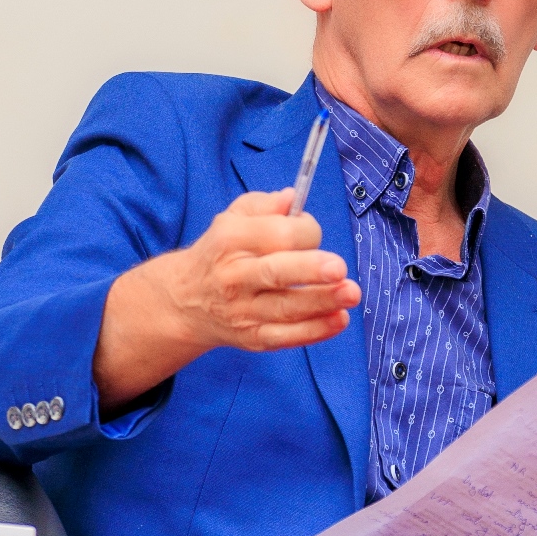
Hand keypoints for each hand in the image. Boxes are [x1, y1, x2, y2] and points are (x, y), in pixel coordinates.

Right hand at [93, 189, 360, 411]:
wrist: (185, 301)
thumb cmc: (221, 252)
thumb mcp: (232, 218)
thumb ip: (263, 205)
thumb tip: (292, 198)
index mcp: (230, 240)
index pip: (275, 234)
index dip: (305, 231)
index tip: (312, 232)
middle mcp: (234, 277)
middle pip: (276, 273)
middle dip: (309, 270)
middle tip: (339, 268)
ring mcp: (243, 311)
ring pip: (286, 309)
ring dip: (322, 302)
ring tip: (351, 293)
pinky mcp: (253, 338)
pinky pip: (287, 337)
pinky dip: (315, 331)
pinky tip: (340, 319)